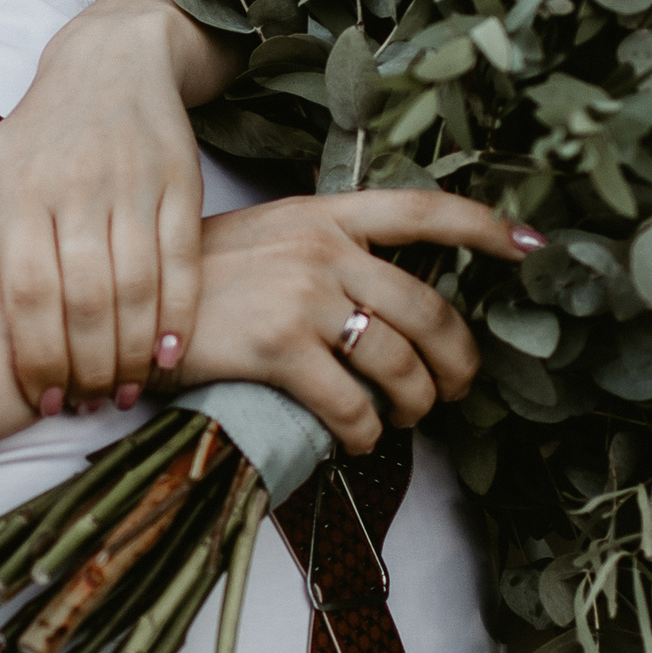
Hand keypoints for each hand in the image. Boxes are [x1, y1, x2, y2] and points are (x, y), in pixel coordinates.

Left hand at [0, 0, 239, 412]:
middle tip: (83, 406)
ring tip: (121, 393)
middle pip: (85, 298)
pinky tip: (168, 358)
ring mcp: (134, 186)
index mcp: (22, 190)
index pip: (26, 290)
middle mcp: (79, 188)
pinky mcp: (182, 183)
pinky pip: (183, 262)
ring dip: (131, 353)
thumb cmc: (40, 128)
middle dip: (85, 365)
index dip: (35, 353)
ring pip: (137, 287)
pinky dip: (180, 316)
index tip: (40, 398)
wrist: (115, 59)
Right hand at [174, 190, 544, 453]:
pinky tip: (353, 442)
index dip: (483, 227)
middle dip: (457, 361)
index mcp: (325, 213)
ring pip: (399, 363)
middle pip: (429, 309)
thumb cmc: (193, 281)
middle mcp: (323, 247)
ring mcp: (303, 295)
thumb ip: (326, 252)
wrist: (121, 302)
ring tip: (402, 419)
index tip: (530, 246)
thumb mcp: (265, 237)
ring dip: (413, 404)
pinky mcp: (279, 348)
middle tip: (454, 389)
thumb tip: (388, 302)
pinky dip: (363, 433)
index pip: (421, 210)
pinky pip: (350, 404)